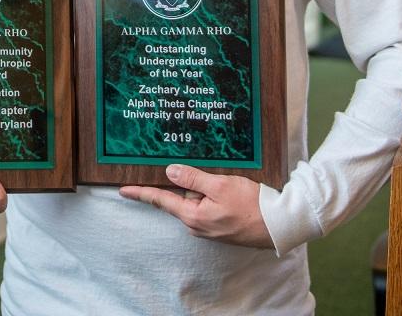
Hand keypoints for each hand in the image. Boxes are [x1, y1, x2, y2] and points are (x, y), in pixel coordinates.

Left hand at [119, 164, 272, 248]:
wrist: (278, 225)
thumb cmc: (251, 205)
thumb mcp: (220, 185)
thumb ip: (192, 179)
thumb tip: (170, 173)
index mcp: (192, 216)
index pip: (161, 200)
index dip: (141, 193)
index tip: (123, 190)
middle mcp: (197, 225)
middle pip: (181, 197)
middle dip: (190, 184)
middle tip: (208, 177)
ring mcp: (209, 228)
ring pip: (197, 200)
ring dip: (205, 189)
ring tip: (228, 184)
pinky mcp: (220, 226)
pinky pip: (208, 206)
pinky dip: (213, 196)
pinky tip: (229, 190)